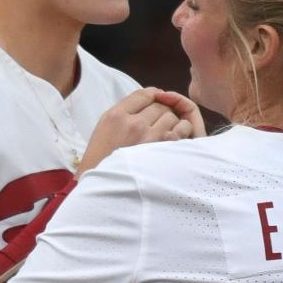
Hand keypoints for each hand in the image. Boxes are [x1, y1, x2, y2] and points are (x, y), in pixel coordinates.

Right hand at [75, 88, 201, 174]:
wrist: (102, 189)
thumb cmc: (102, 160)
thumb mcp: (103, 129)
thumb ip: (123, 113)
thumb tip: (148, 100)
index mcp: (116, 116)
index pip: (143, 94)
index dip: (152, 96)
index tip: (154, 103)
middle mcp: (133, 124)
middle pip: (159, 104)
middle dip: (161, 110)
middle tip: (158, 122)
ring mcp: (149, 139)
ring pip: (171, 116)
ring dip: (171, 122)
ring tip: (163, 133)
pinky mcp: (163, 153)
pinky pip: (180, 132)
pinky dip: (180, 133)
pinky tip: (172, 141)